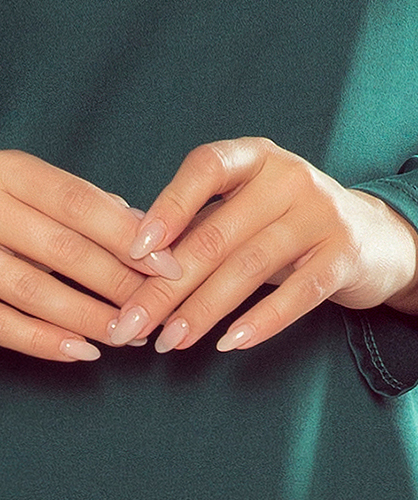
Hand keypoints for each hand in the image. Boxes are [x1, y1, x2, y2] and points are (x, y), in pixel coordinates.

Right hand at [0, 149, 183, 362]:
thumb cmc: (3, 232)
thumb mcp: (41, 206)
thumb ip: (94, 212)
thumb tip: (155, 235)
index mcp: (4, 168)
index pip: (77, 201)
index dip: (128, 236)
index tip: (170, 267)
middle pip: (60, 246)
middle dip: (116, 282)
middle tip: (154, 310)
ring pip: (32, 290)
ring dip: (88, 318)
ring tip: (125, 336)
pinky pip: (0, 325)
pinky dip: (46, 343)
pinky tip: (82, 352)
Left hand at [106, 136, 417, 353]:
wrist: (374, 238)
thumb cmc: (283, 224)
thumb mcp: (242, 208)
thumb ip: (193, 223)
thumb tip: (124, 256)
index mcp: (254, 156)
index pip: (205, 167)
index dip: (168, 207)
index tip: (135, 251)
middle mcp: (288, 177)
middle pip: (216, 234)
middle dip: (166, 285)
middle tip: (131, 323)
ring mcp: (321, 214)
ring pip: (249, 267)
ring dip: (203, 310)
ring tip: (169, 341)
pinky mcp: (345, 255)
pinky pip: (298, 293)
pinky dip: (260, 321)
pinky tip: (228, 343)